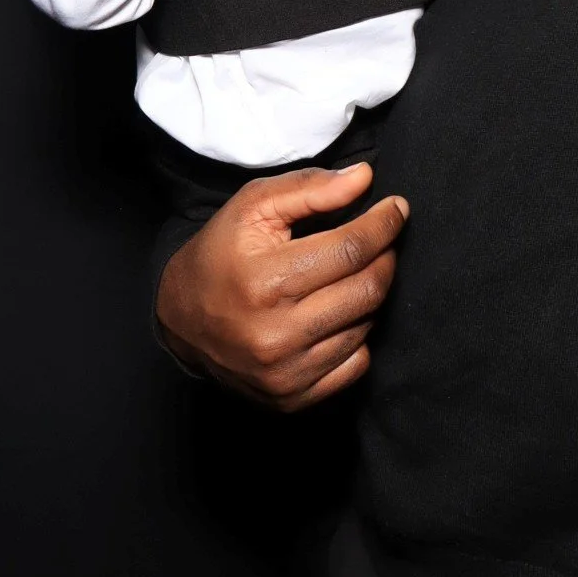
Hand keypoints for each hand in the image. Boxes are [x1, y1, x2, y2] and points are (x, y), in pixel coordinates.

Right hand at [155, 163, 407, 410]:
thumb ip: (309, 187)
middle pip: (367, 289)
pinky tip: (338, 314)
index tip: (397, 209)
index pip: (350, 249)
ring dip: (369, 295)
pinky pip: (356, 365)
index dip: (383, 224)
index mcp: (263, 280)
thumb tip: (365, 178)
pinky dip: (357, 335)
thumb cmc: (221, 253)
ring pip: (366, 327)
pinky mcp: (292, 398)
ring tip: (350, 276)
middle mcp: (275, 334)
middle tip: (380, 241)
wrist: (180, 320)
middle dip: (384, 257)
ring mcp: (285, 373)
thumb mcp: (252, 206)